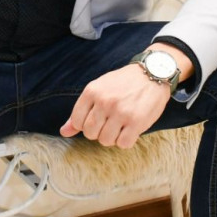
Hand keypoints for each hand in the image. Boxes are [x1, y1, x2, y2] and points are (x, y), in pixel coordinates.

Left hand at [60, 50, 185, 148]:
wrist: (153, 72)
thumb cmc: (124, 83)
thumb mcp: (99, 89)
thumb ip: (81, 111)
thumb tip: (63, 132)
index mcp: (92, 91)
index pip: (77, 122)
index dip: (86, 125)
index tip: (97, 119)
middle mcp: (105, 101)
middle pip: (90, 133)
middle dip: (99, 132)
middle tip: (111, 122)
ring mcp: (120, 112)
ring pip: (105, 140)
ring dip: (113, 137)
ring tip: (121, 125)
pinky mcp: (136, 121)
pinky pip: (123, 144)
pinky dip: (126, 140)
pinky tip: (130, 129)